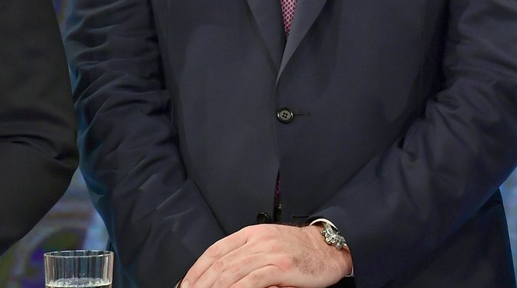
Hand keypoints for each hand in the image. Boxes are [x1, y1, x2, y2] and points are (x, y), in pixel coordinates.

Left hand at [181, 224, 350, 287]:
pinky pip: (251, 281)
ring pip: (232, 273)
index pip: (215, 251)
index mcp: (252, 233)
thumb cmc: (300, 251)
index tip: (186, 285)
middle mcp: (259, 240)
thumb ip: (247, 255)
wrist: (330, 248)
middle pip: (220, 264)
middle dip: (201, 284)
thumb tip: (219, 275)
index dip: (196, 270)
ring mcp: (270, 253)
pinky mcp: (282, 267)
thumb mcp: (269, 245)